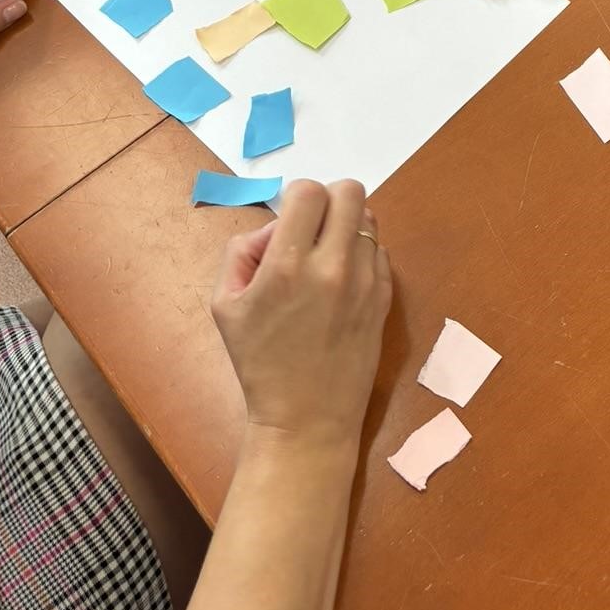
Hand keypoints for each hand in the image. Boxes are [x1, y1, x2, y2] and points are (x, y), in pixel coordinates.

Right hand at [211, 179, 391, 451]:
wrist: (306, 418)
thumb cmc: (259, 363)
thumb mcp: (224, 305)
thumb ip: (242, 250)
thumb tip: (276, 227)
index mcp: (287, 267)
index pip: (309, 191)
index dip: (296, 199)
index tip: (289, 224)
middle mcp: (333, 267)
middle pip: (349, 191)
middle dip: (328, 202)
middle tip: (312, 231)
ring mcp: (366, 281)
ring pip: (369, 218)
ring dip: (347, 226)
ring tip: (328, 257)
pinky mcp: (385, 296)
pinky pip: (380, 250)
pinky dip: (362, 254)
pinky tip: (344, 281)